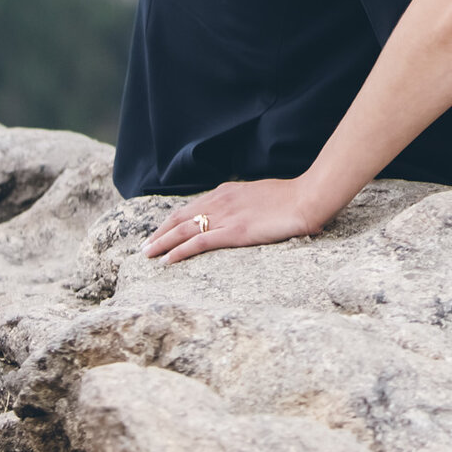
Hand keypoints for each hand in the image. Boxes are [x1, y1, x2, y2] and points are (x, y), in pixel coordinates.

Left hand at [142, 176, 328, 263]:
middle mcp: (221, 201)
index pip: (192, 207)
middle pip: (181, 217)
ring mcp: (227, 217)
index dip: (173, 220)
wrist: (306, 198)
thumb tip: (244, 215)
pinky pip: (200, 242)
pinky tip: (167, 260)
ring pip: (184, 230)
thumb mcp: (261, 196)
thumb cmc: (291, 199)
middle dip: (160, 232)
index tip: (160, 231)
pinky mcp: (234, 232)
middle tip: (144, 246)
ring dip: (162, 242)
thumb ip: (247, 205)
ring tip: (146, 254)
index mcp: (227, 192)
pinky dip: (180, 251)